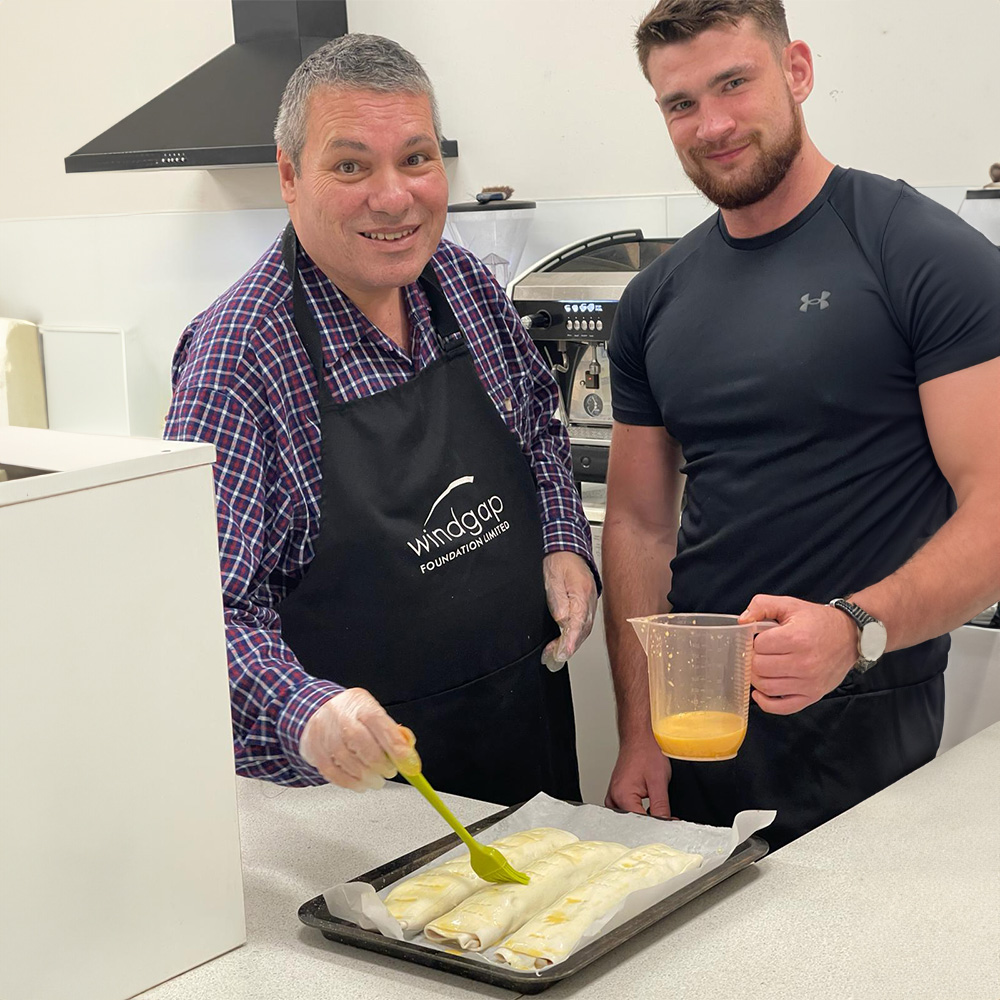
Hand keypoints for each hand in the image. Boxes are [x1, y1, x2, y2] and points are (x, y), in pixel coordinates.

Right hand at [299, 688, 420, 790]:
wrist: (318, 710)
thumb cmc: (352, 715)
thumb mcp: (375, 713)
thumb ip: (393, 733)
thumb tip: (409, 756)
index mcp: (361, 704)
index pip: (380, 723)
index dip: (396, 746)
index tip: (408, 764)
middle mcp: (340, 716)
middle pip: (361, 742)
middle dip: (380, 764)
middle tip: (389, 773)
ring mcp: (324, 733)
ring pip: (346, 760)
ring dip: (366, 777)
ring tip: (376, 781)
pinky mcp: (314, 750)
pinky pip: (332, 772)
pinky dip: (350, 783)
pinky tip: (360, 784)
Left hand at [541, 551, 597, 670]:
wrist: (569, 550)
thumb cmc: (560, 561)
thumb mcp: (553, 579)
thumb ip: (557, 600)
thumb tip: (561, 620)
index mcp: (582, 593)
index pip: (578, 622)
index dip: (571, 640)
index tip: (564, 653)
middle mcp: (589, 601)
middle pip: (582, 630)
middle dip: (568, 647)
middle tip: (554, 659)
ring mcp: (589, 604)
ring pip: (582, 630)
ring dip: (569, 645)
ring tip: (554, 656)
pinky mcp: (586, 606)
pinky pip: (581, 625)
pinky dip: (572, 637)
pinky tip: (562, 644)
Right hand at [604, 733, 671, 817]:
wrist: (639, 738)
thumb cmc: (646, 752)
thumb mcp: (659, 781)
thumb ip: (661, 807)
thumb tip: (666, 824)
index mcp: (622, 796)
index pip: (640, 823)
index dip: (658, 825)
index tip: (670, 822)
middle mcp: (613, 798)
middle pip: (634, 822)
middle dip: (650, 821)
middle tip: (663, 813)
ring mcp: (613, 796)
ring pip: (630, 817)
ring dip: (644, 816)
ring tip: (653, 802)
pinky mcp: (616, 794)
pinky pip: (627, 809)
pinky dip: (638, 810)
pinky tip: (647, 806)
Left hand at [739, 594, 859, 714]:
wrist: (850, 636)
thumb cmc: (818, 621)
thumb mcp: (790, 605)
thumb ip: (761, 606)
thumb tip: (742, 621)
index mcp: (797, 638)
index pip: (759, 646)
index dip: (755, 641)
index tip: (761, 639)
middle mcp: (804, 663)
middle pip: (760, 668)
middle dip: (754, 659)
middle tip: (760, 653)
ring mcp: (809, 682)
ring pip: (767, 687)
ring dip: (757, 678)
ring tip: (762, 668)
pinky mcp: (813, 695)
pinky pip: (782, 708)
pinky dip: (766, 703)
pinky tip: (760, 692)